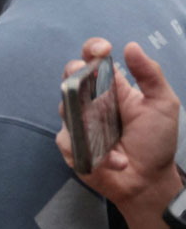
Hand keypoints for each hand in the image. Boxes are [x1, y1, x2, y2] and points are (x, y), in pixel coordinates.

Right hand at [55, 39, 183, 228]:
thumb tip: (131, 46)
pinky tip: (116, 161)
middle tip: (84, 76)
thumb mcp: (163, 104)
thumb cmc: (156, 142)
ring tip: (110, 135)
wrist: (148, 181)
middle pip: (70, 77)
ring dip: (86, 117)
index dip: (91, 49)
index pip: (93, 60)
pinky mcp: (71, 144)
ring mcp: (78, 122)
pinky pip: (69, 138)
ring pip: (64, 106)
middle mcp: (90, 101)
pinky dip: (94, 151)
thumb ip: (150, 74)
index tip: (102, 49)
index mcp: (111, 87)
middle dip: (74, 72)